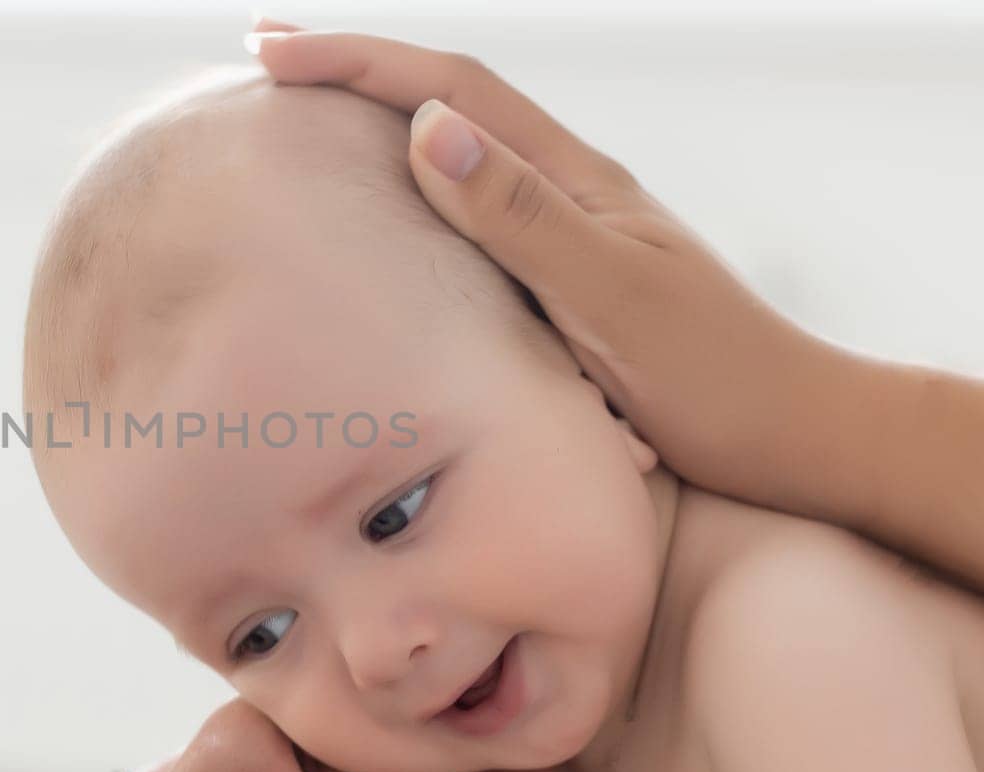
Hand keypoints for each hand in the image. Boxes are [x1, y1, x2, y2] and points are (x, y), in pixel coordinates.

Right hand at [246, 22, 876, 531]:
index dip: (358, 61)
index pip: (451, 89)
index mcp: (573, 178)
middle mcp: (563, 189)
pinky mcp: (556, 279)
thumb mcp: (614, 296)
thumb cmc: (714, 378)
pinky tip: (379, 212)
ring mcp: (561, 231)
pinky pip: (466, 214)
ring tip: (302, 115)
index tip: (272, 54)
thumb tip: (429, 128)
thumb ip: (522, 217)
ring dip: (376, 119)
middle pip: (447, 100)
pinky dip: (405, 190)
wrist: (788, 434)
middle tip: (265, 57)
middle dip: (354, 69)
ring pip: (454, 151)